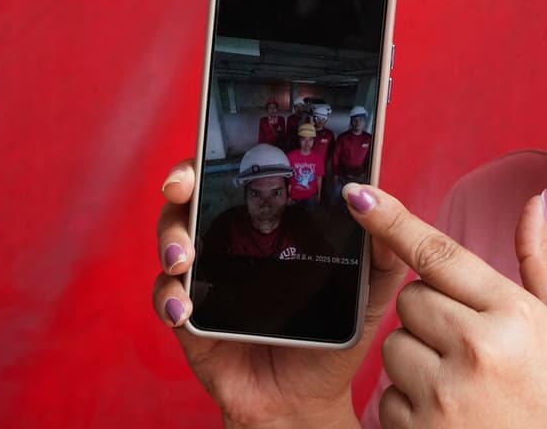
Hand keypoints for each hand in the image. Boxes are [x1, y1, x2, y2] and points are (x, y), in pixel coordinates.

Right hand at [151, 161, 405, 428]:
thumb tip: (372, 196)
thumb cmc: (334, 336)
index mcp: (269, 226)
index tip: (212, 147)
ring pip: (171, 240)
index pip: (239, 177)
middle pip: (193, 198)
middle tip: (183, 187)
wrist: (307, 400)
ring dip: (170, 239)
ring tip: (184, 257)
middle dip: (181, 183)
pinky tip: (183, 305)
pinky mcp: (190, 319)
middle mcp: (231, 244)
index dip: (221, 155)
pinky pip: (164, 298)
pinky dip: (167, 296)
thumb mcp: (369, 291)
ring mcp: (207, 279)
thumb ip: (381, 249)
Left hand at [343, 184, 546, 428]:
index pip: (439, 253)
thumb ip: (542, 261)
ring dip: (416, 357)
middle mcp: (476, 349)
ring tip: (462, 383)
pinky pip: (386, 397)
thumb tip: (535, 200)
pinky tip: (450, 415)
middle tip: (470, 343)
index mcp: (513, 314)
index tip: (359, 196)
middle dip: (431, 313)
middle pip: (411, 300)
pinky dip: (409, 404)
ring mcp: (444, 395)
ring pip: (394, 346)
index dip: (393, 221)